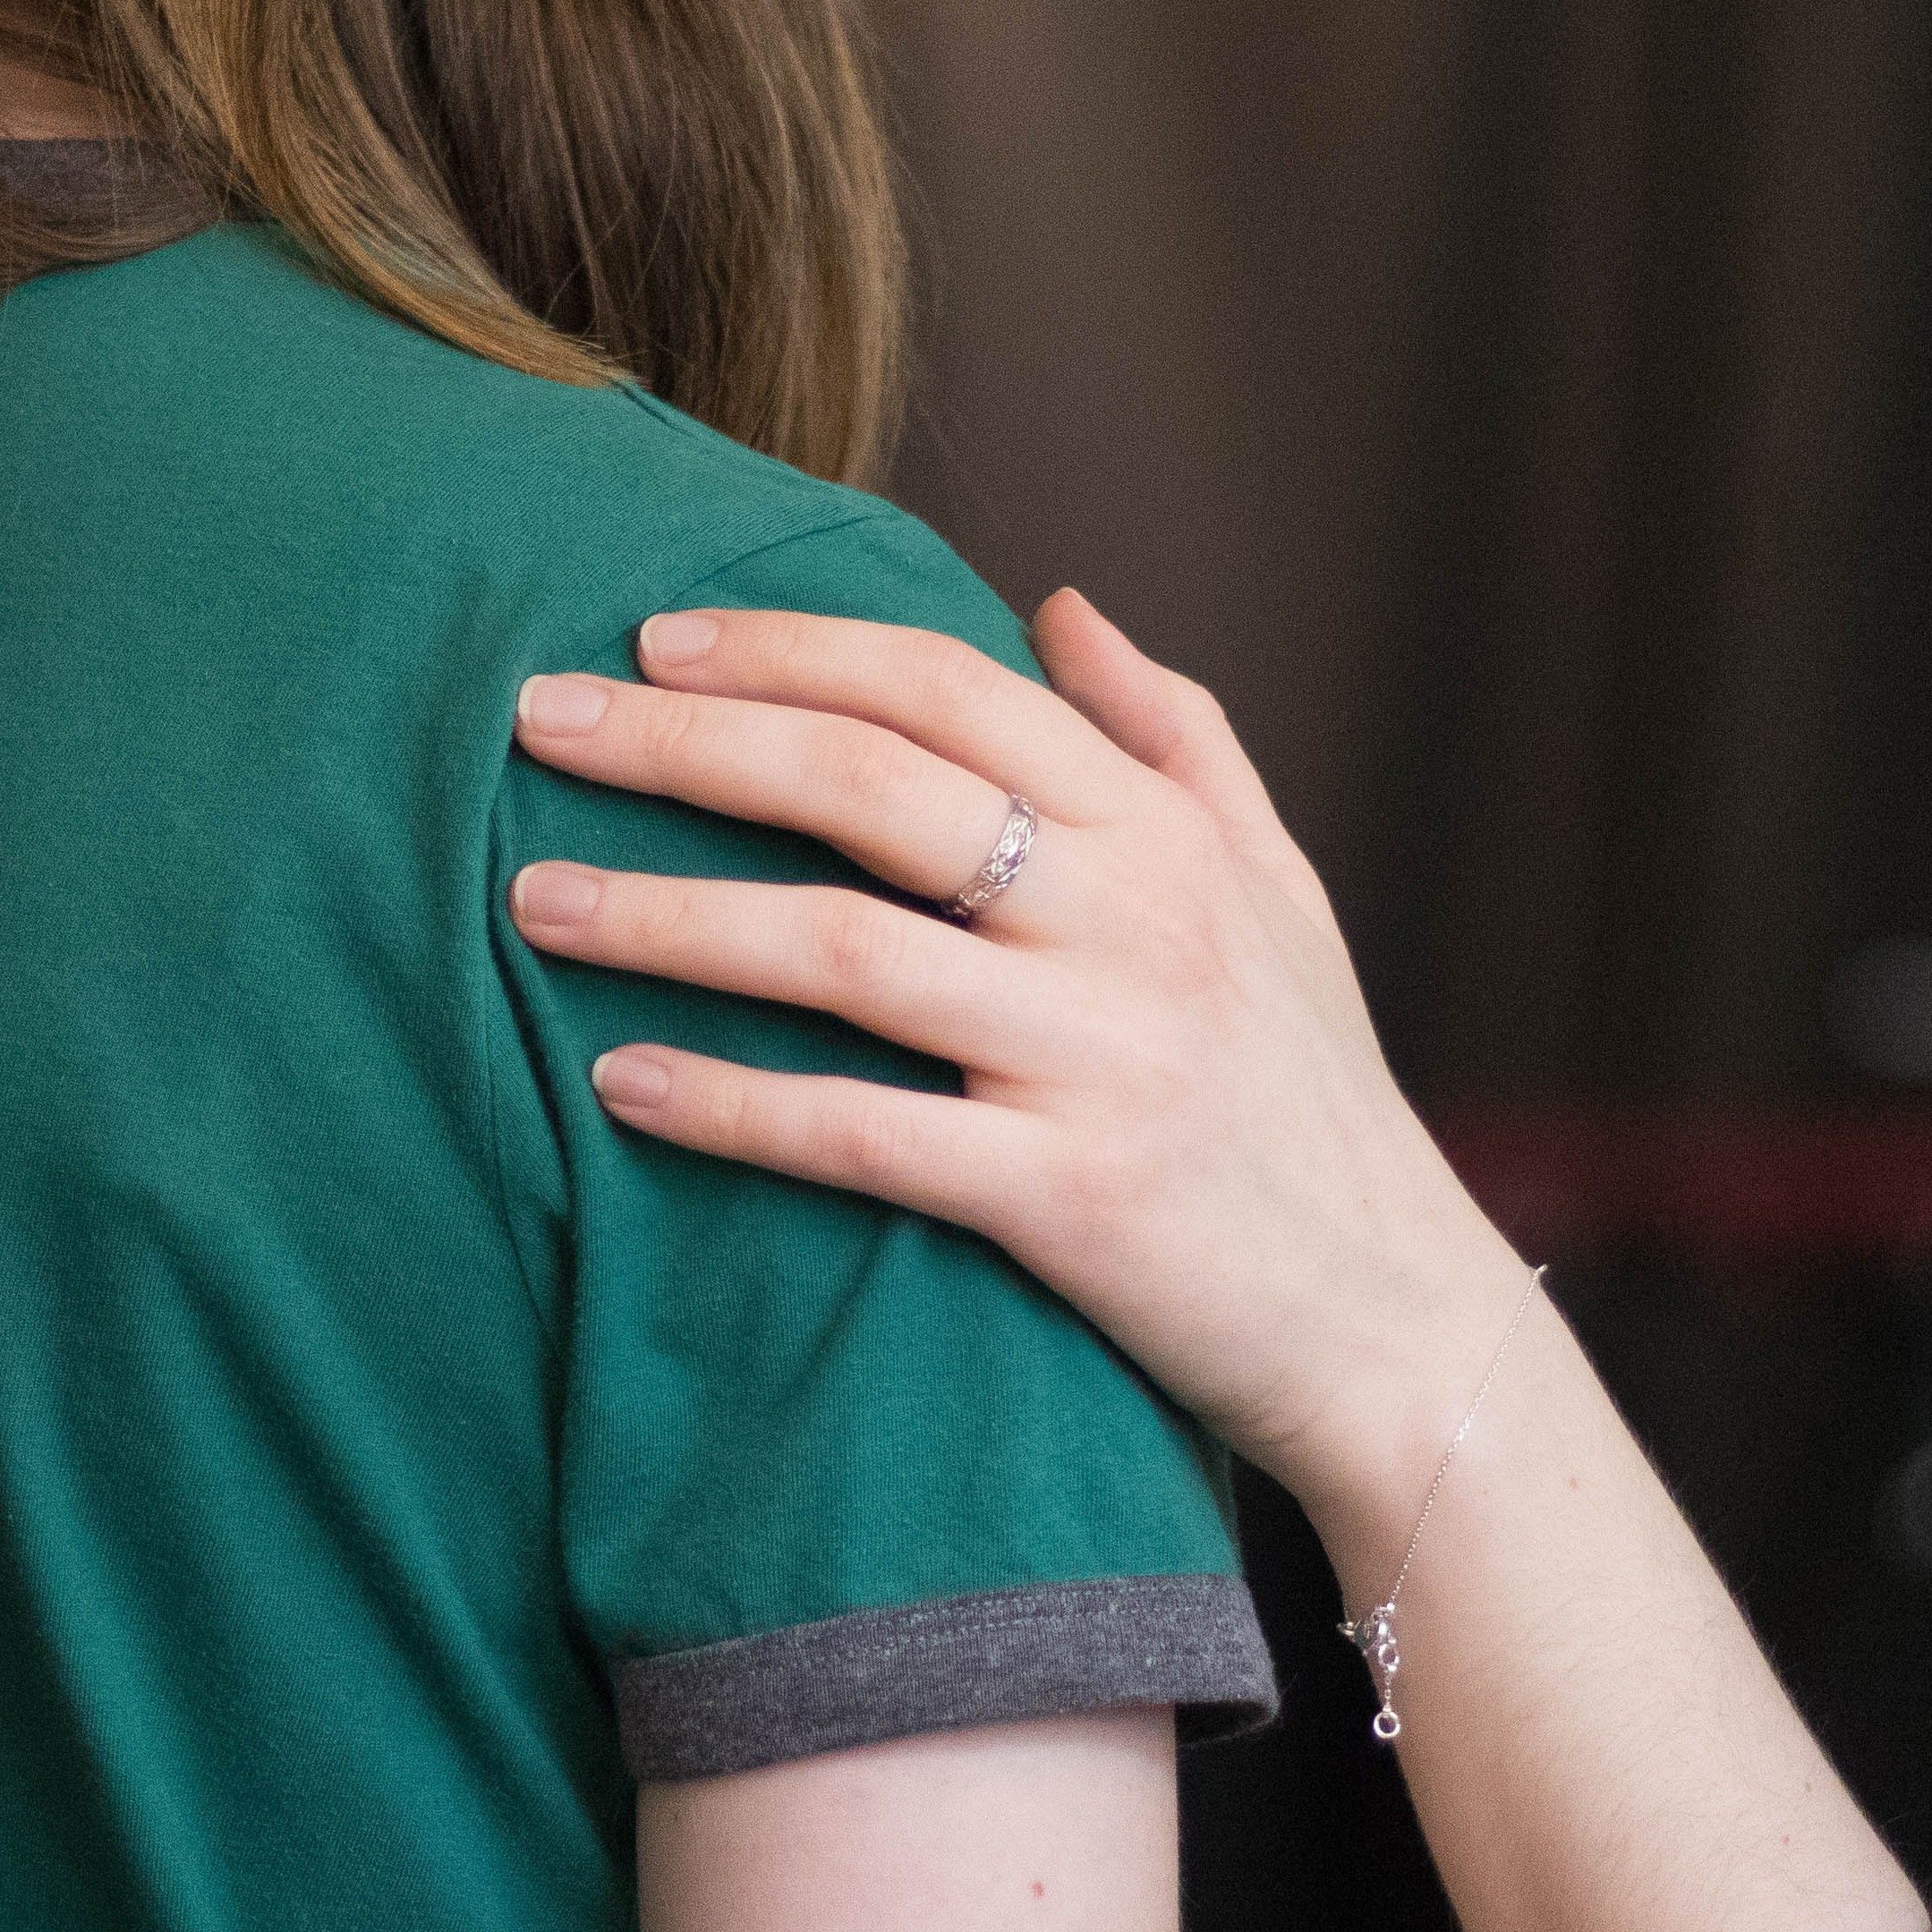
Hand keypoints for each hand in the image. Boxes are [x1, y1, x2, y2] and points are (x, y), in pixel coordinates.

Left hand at [504, 590, 1529, 1519]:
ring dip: (668, 917)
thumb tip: (1062, 604)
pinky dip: (731, 1104)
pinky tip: (618, 1083)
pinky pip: (863, 1134)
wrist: (1400, 1327)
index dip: (789, 648)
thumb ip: (1175, 736)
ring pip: (841, 951)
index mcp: (1163, 833)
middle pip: (868, 786)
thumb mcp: (1276, 891)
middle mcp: (1132, 921)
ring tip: (530, 902)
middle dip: (684, 743)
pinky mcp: (1068, 1198)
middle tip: (537, 722)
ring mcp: (1098, 1056)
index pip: (946, 688)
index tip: (650, 635)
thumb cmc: (1314, 1101)